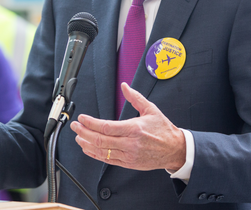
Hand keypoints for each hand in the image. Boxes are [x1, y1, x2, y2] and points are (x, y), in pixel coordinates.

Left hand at [70, 83, 185, 170]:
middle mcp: (130, 144)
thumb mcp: (151, 109)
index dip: (91, 123)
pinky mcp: (127, 163)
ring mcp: (128, 155)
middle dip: (84, 132)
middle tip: (75, 126)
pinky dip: (95, 154)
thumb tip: (125, 86)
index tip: (82, 118)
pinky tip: (88, 148)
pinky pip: (107, 160)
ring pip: (101, 152)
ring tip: (78, 136)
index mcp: (134, 129)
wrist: (174, 150)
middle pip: (100, 140)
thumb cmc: (163, 131)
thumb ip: (135, 97)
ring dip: (86, 144)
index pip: (107, 127)